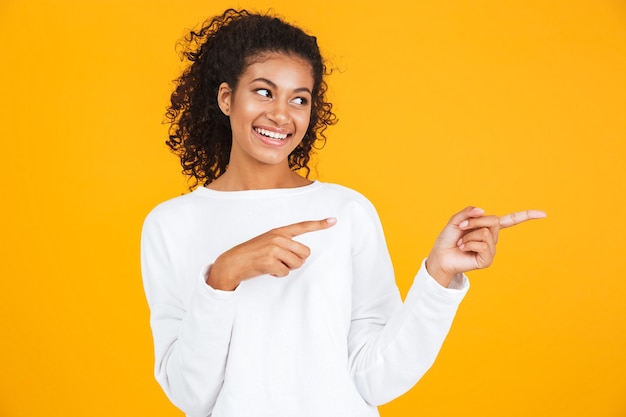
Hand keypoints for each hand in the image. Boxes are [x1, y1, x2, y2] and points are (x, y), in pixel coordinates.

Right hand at [206, 218, 336, 289]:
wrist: (232, 263)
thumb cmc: (251, 254)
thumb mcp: (267, 242)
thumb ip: (284, 244)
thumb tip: (301, 255)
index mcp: (278, 231)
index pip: (302, 226)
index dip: (319, 224)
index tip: (333, 221)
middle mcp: (278, 238)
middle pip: (305, 253)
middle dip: (296, 261)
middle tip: (280, 262)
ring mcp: (273, 249)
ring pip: (297, 264)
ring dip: (286, 268)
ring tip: (272, 265)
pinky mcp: (270, 261)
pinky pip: (285, 272)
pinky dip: (278, 275)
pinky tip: (267, 270)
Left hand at [426, 207, 545, 286]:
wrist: (440, 256)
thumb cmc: (448, 239)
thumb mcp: (456, 220)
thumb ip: (468, 212)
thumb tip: (482, 211)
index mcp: (488, 227)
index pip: (511, 220)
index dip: (526, 216)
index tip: (544, 214)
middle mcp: (492, 238)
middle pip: (493, 221)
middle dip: (474, 221)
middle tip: (461, 227)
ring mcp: (491, 250)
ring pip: (486, 232)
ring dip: (469, 234)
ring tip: (461, 242)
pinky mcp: (487, 260)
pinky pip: (483, 244)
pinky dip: (469, 243)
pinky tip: (463, 248)